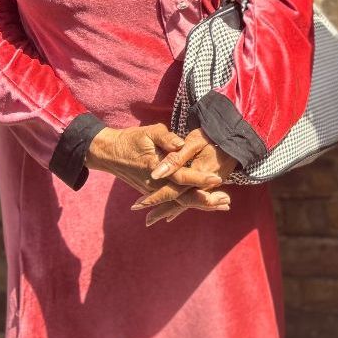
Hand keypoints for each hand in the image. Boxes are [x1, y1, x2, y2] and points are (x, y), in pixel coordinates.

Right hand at [86, 124, 229, 222]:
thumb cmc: (131, 139)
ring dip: (202, 203)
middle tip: (227, 202)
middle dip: (206, 200)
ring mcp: (154, 191)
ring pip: (180, 201)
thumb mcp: (149, 132)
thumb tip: (180, 144)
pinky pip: (174, 200)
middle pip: (184, 196)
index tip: (217, 178)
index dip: (199, 178)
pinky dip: (190, 202)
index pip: (182, 176)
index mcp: (156, 169)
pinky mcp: (154, 191)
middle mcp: (156, 185)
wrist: (110, 153)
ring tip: (223, 205)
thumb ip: (166, 138)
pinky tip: (205, 204)